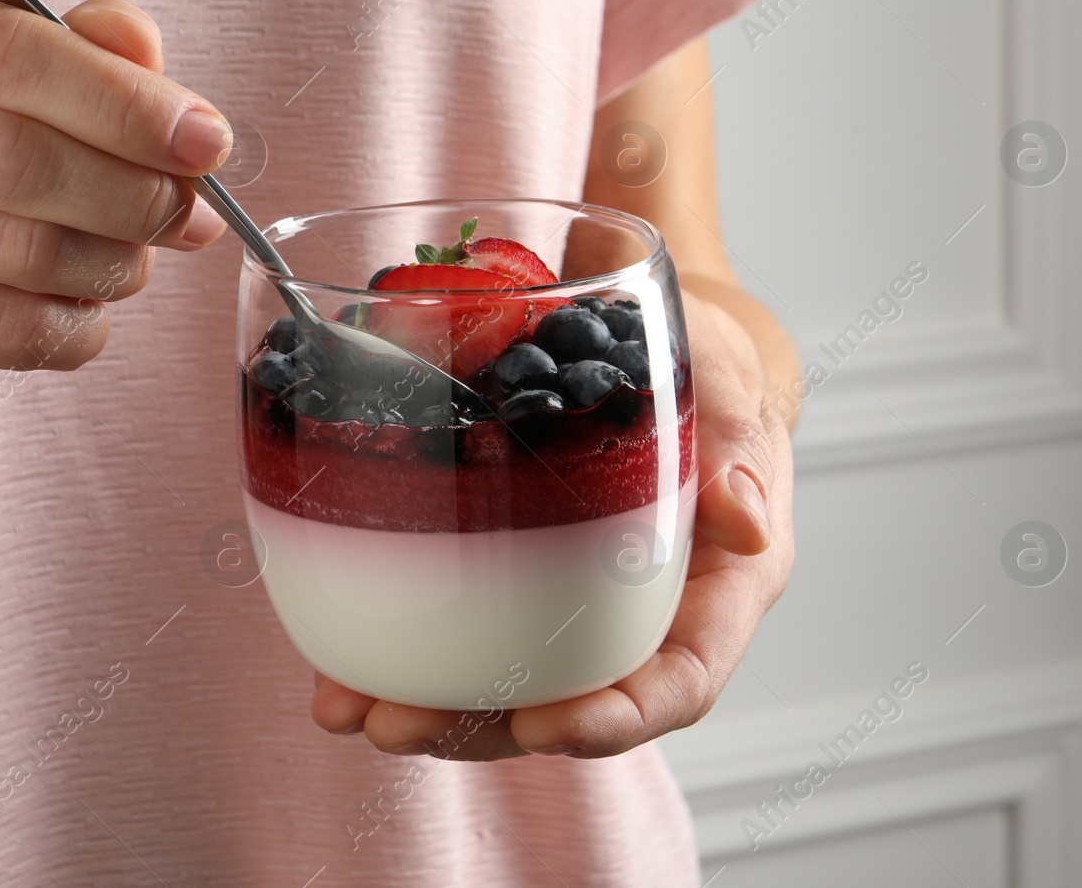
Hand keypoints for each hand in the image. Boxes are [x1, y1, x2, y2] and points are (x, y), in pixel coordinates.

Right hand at [0, 0, 229, 400]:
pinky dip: (71, 329)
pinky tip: (82, 310)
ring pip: (15, 251)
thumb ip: (100, 61)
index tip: (206, 143)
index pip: (12, 51)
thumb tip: (185, 116)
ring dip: (108, 266)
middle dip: (130, 196)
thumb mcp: (22, 80)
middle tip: (187, 216)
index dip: (125, 105)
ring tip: (131, 262)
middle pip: (13, 157)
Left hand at [311, 290, 794, 758]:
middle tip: (397, 725)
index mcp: (716, 590)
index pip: (679, 684)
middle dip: (479, 730)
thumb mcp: (727, 379)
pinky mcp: (521, 578)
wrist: (673, 351)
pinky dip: (403, 646)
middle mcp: (645, 616)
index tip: (540, 727)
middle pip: (568, 703)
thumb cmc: (712, 370)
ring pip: (507, 680)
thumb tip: (743, 519)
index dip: (613, 720)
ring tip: (345, 707)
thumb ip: (731, 432)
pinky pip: (467, 629)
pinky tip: (338, 656)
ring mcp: (578, 606)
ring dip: (426, 705)